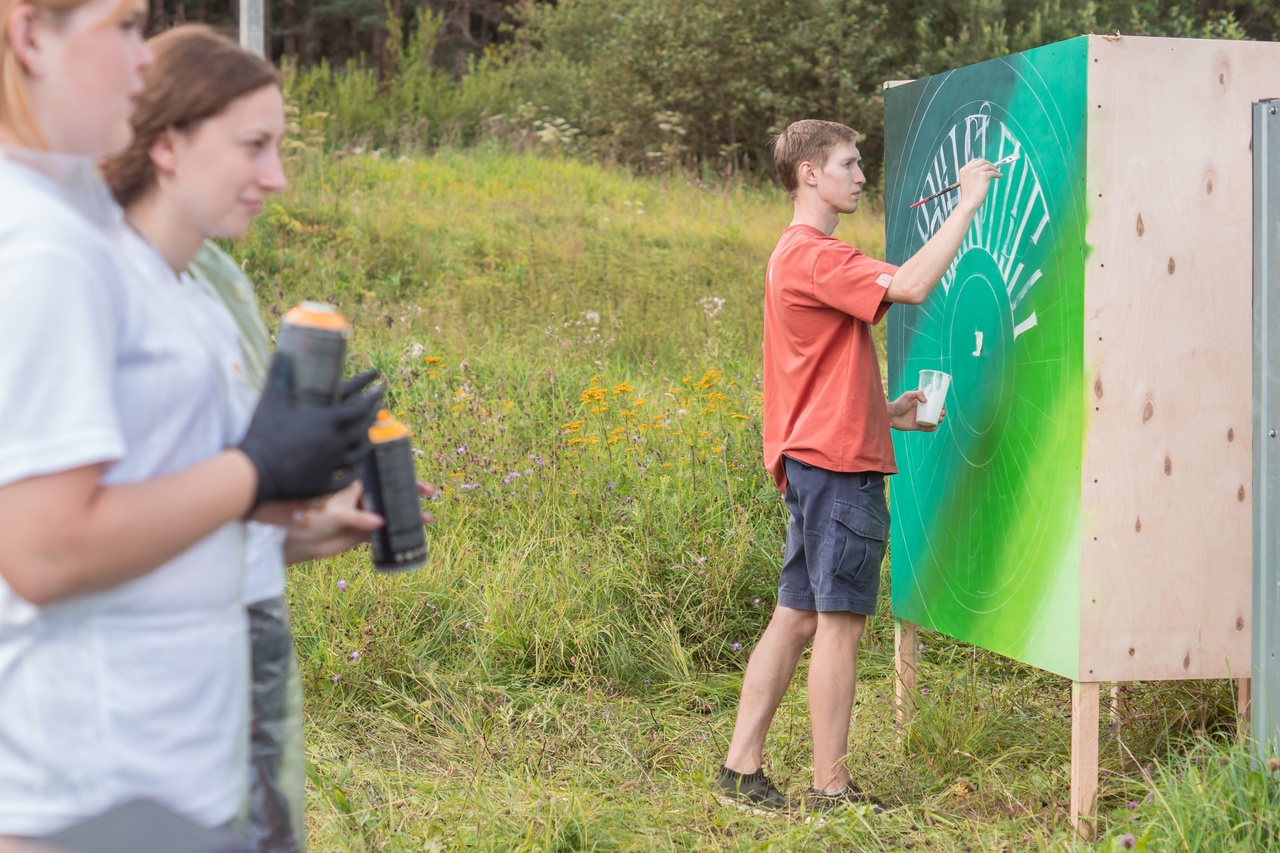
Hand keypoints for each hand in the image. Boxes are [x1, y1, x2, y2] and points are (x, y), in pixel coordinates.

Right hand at [238, 359, 382, 505]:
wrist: (254, 470)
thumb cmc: (263, 432)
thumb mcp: (271, 400)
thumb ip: (278, 375)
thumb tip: (281, 352)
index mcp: (326, 421)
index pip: (359, 407)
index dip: (372, 396)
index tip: (380, 387)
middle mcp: (334, 443)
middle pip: (362, 428)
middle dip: (372, 415)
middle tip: (377, 407)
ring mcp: (331, 465)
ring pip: (359, 453)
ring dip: (366, 442)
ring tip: (368, 435)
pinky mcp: (324, 484)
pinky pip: (346, 479)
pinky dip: (353, 472)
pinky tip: (356, 469)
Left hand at [283, 480, 440, 563]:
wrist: (302, 542)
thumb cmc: (314, 519)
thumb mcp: (336, 514)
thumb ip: (357, 518)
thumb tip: (380, 522)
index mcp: (357, 484)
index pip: (384, 475)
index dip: (403, 475)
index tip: (416, 478)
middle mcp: (364, 496)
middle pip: (393, 491)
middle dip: (412, 492)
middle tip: (430, 494)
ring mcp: (366, 513)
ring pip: (393, 511)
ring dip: (410, 514)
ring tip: (428, 519)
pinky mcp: (366, 532)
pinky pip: (388, 531)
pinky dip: (401, 532)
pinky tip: (415, 534)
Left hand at [888, 390, 943, 431]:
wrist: (890, 414)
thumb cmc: (898, 404)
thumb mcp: (908, 395)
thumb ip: (918, 394)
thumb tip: (927, 401)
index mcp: (920, 404)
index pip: (932, 405)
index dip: (938, 406)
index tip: (942, 406)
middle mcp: (921, 412)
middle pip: (934, 413)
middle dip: (940, 414)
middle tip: (941, 414)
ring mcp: (919, 419)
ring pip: (931, 421)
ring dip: (937, 421)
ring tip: (939, 419)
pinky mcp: (916, 426)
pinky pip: (925, 428)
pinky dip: (931, 429)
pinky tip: (935, 427)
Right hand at [956, 157, 1003, 212]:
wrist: (969, 202)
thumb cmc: (968, 195)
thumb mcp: (966, 181)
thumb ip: (971, 174)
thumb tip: (983, 170)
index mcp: (964, 170)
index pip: (974, 161)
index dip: (982, 162)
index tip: (987, 165)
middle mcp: (969, 169)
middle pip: (982, 161)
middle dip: (989, 164)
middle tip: (994, 168)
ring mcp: (976, 171)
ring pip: (989, 166)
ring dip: (994, 169)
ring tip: (997, 173)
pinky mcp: (984, 175)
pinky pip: (993, 172)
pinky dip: (997, 174)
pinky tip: (1000, 176)